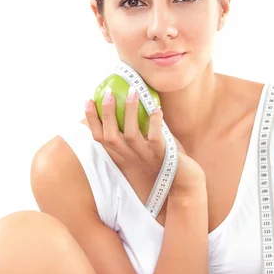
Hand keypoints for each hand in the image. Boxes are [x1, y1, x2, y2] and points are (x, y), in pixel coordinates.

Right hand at [85, 87, 204, 197]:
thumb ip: (136, 127)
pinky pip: (156, 139)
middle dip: (107, 113)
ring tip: (133, 92)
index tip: (88, 100)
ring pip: (131, 136)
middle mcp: (131, 156)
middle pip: (110, 136)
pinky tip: (156, 109)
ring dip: (130, 112)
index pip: (100, 137)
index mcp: (123, 153)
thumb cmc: (164, 157)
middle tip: (108, 92)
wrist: (184, 181)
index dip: (92, 120)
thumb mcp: (145, 143)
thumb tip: (129, 97)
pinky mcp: (163, 157)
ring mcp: (146, 157)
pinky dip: (155, 123)